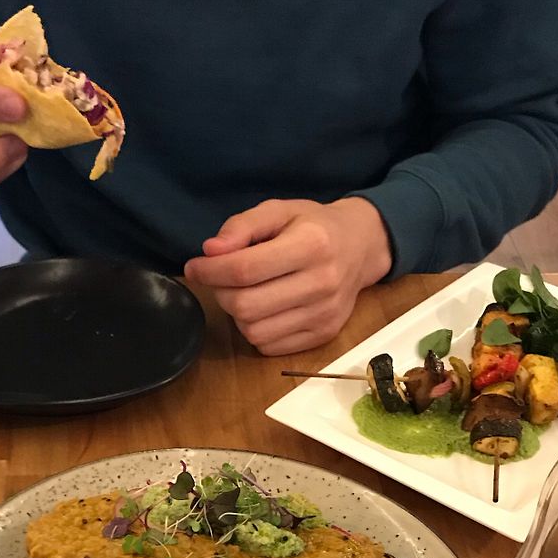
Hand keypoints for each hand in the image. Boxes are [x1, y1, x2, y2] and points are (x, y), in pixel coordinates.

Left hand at [184, 199, 392, 355]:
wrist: (362, 247)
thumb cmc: (314, 226)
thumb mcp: (279, 210)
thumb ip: (242, 226)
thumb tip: (210, 251)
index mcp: (311, 244)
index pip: (245, 269)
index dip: (210, 271)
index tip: (195, 267)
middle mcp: (321, 283)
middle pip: (246, 305)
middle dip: (220, 293)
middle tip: (220, 280)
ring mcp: (324, 314)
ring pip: (254, 331)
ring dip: (237, 315)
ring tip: (244, 293)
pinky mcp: (323, 336)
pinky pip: (270, 346)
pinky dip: (256, 330)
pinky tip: (263, 309)